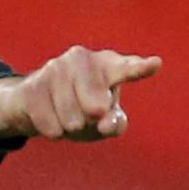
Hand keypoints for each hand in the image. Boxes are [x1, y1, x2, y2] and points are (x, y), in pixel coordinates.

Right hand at [0, 46, 161, 140]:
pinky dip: (53, 131)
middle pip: (96, 106)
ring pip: (72, 118)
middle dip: (92, 120)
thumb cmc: (81, 109)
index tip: (155, 64)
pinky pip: (50, 123)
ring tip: (68, 118)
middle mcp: (81, 58)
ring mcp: (55, 68)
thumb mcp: (105, 120)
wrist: (35, 104)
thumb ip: (115, 124)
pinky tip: (52, 122)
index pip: (126, 68)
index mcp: (108, 64)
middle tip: (89, 114)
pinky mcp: (32, 85)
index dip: (139, 68)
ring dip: (71, 127)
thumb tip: (106, 121)